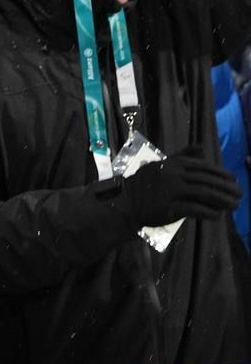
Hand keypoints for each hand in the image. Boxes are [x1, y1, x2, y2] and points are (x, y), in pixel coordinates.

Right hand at [121, 148, 240, 226]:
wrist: (124, 203)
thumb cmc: (144, 185)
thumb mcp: (162, 165)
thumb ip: (182, 156)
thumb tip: (201, 147)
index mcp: (173, 164)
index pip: (203, 168)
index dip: (221, 174)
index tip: (233, 180)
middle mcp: (173, 175)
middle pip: (206, 180)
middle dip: (226, 188)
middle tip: (240, 194)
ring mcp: (170, 191)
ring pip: (204, 194)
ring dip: (222, 200)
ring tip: (234, 205)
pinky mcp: (168, 207)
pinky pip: (194, 209)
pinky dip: (208, 212)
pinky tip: (217, 216)